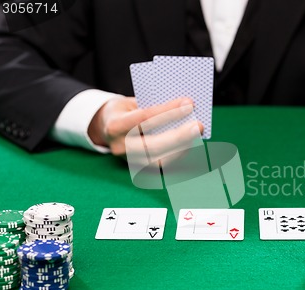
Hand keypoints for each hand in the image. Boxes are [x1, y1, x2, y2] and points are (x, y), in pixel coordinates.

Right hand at [87, 96, 203, 163]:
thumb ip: (152, 106)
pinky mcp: (139, 170)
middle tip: (198, 125)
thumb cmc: (125, 112)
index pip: (144, 118)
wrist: (105, 130)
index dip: (168, 111)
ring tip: (197, 134)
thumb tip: (183, 107)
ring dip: (182, 147)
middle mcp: (120, 147)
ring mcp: (129, 161)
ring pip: (159, 159)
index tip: (188, 104)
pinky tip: (190, 143)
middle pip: (152, 145)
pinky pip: (163, 166)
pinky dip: (178, 154)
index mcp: (115, 126)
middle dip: (179, 136)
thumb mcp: (131, 103)